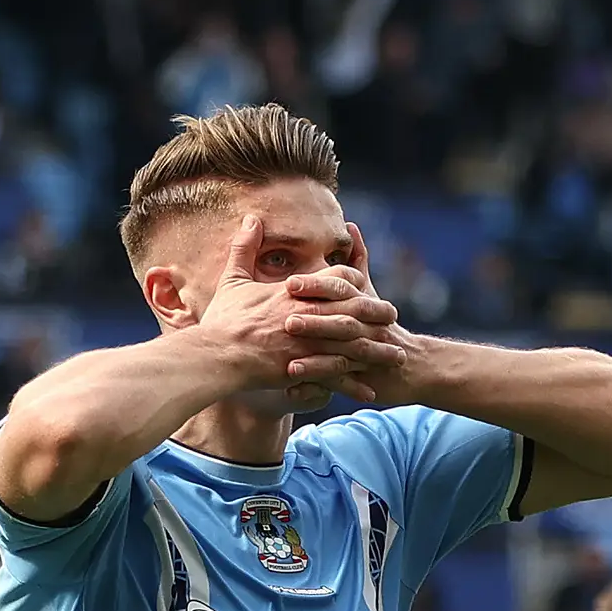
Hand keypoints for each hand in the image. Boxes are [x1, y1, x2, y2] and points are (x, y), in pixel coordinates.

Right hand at [196, 214, 397, 397]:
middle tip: (394, 316)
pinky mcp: (304, 369)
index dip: (352, 281)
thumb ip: (244, 248)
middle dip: (376, 313)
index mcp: (295, 292)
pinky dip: (355, 384)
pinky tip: (371, 391)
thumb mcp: (233, 279)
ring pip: (352, 345)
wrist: (216, 355)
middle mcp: (308, 315)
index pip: (335, 279)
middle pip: (354, 310)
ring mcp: (309, 344)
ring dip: (376, 351)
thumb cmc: (223, 320)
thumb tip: (250, 219)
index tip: (364, 285)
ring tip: (395, 355)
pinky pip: (337, 377)